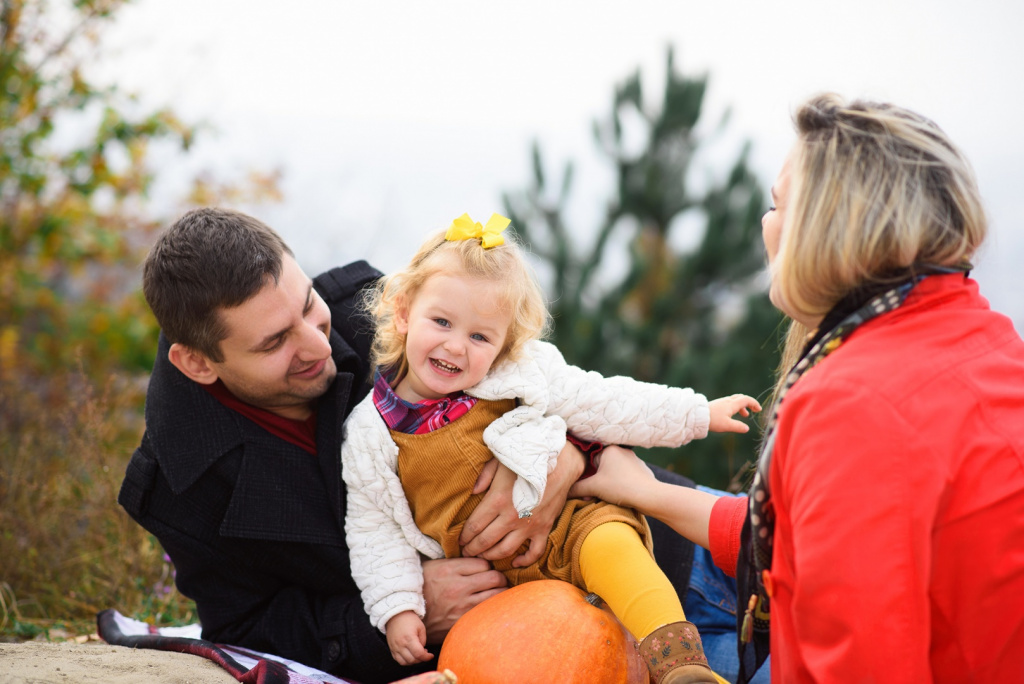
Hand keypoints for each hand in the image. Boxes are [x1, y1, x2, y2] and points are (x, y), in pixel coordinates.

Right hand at [385, 611, 432, 664]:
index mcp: (409, 638)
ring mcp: (395, 647)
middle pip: (412, 660)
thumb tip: (422, 651)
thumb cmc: (410, 620)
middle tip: (424, 654)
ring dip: (413, 662)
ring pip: (404, 662)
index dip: (427, 657)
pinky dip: (405, 661)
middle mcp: (400, 644)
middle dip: (421, 659)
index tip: (431, 655)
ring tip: (417, 655)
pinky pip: (397, 660)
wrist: (395, 614)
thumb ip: (423, 641)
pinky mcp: (391, 648)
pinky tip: (410, 655)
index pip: (419, 654)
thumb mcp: (421, 627)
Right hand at [421, 557, 506, 643]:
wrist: (406, 615)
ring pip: (496, 595)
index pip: (484, 563)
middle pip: (495, 577)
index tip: (486, 570)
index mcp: (450, 569)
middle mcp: (458, 586)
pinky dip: (492, 608)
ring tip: (497, 593)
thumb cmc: (421, 588)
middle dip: (499, 578)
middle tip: (498, 581)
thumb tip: (476, 556)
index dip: (487, 566)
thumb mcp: (434, 567)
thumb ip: (455, 562)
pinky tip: (490, 607)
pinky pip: (488, 612)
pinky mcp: (463, 621)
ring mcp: (462, 605)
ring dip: (500, 593)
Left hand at [459, 441, 584, 565]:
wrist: (560, 463)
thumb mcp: (501, 461)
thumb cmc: (527, 460)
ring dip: (491, 556)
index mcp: (497, 500)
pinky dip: (524, 561)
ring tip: (483, 556)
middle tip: (466, 552)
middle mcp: (512, 517)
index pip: (474, 526)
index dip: (464, 536)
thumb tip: (472, 491)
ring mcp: (529, 526)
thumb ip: (484, 476)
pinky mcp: (544, 529)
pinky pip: (534, 552)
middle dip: (472, 549)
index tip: (459, 540)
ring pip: (505, 551)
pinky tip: (514, 562)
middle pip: (486, 541)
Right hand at [568, 445, 655, 510]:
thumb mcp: (594, 487)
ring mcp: (633, 460)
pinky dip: (620, 485)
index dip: (587, 476)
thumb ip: (577, 488)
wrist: (649, 496)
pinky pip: (625, 476)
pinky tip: (621, 496)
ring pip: (613, 473)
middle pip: (602, 467)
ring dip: (607, 485)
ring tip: (608, 497)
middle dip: (596, 482)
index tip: (587, 489)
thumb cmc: (620, 487)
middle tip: (594, 496)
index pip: (591, 460)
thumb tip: (564, 491)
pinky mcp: (641, 470)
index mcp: (609, 449)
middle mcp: (622, 451)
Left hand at [708, 394, 761, 432]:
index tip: (759, 410)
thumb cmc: (712, 420)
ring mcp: (722, 402)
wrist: (698, 415)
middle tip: (754, 410)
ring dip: (742, 406)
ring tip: (745, 415)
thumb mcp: (727, 425)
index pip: (746, 400)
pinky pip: (730, 403)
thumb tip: (746, 428)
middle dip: (749, 403)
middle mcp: (728, 401)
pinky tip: (733, 415)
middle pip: (741, 398)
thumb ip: (738, 427)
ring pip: (735, 400)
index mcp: (732, 404)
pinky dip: (736, 407)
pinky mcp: (717, 405)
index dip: (754, 403)